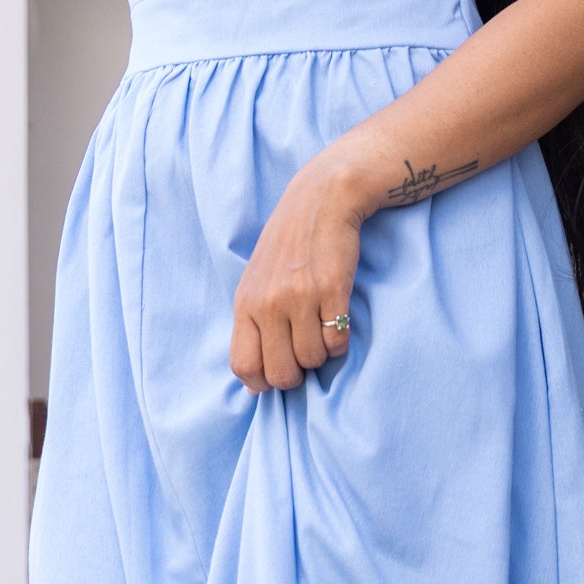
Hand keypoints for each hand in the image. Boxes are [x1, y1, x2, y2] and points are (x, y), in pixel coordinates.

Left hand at [231, 154, 362, 392]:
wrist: (321, 200)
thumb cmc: (288, 246)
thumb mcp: (256, 283)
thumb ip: (251, 326)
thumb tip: (253, 382)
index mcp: (245, 303)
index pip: (244, 366)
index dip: (262, 383)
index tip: (277, 374)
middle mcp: (269, 303)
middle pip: (280, 373)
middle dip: (295, 376)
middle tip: (303, 358)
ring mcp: (300, 297)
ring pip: (312, 360)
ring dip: (321, 355)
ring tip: (320, 332)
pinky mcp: (333, 290)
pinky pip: (337, 340)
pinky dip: (340, 341)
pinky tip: (337, 321)